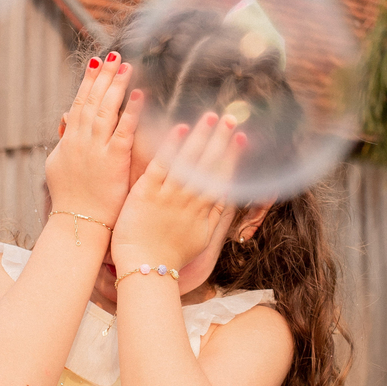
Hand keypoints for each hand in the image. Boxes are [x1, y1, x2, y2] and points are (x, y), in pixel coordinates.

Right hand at [46, 53, 143, 225]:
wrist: (78, 223)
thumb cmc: (71, 198)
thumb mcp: (58, 166)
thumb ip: (65, 141)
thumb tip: (66, 120)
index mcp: (70, 140)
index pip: (79, 103)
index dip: (88, 82)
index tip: (97, 63)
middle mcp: (81, 140)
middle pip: (93, 100)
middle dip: (104, 76)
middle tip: (114, 54)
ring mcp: (96, 150)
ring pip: (106, 110)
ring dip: (117, 86)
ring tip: (127, 66)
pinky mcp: (113, 161)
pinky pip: (123, 131)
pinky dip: (131, 112)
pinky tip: (139, 95)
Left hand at [112, 111, 245, 272]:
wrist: (144, 268)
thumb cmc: (170, 256)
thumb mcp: (200, 239)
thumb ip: (213, 216)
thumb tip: (226, 197)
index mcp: (203, 211)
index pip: (222, 177)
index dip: (233, 156)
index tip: (242, 138)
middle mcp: (190, 201)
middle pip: (210, 165)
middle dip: (221, 140)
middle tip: (231, 119)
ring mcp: (169, 196)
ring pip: (189, 161)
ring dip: (201, 137)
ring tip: (211, 117)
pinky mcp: (147, 193)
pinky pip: (162, 165)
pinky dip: (171, 147)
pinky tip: (180, 129)